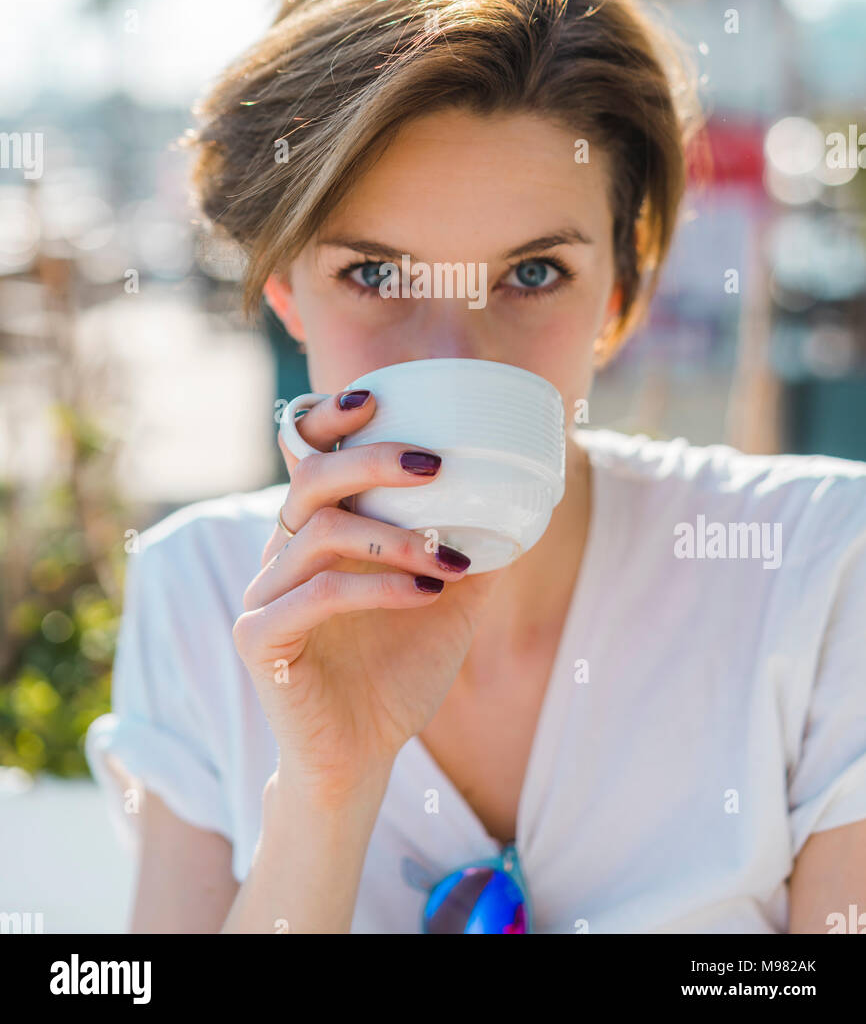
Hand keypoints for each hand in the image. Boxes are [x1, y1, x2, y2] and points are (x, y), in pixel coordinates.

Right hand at [233, 387, 499, 806]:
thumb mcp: (447, 603)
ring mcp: (264, 594)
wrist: (361, 758)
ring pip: (318, 532)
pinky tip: (426, 594)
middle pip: (311, 479)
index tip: (375, 399)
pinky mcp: (260, 639)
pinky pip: (314, 596)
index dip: (328, 418)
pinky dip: (376, 588)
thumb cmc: (397, 674)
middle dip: (374, 460)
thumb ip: (471, 552)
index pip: (303, 455)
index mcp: (316, 533)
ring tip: (449, 557)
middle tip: (434, 465)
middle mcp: (282, 553)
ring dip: (393, 536)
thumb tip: (523, 507)